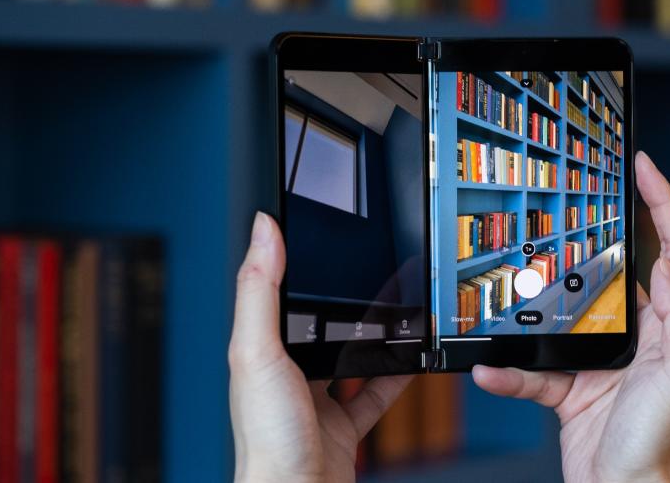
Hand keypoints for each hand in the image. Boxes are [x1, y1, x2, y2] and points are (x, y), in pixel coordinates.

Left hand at [229, 212, 411, 482]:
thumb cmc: (268, 439)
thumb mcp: (258, 352)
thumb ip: (260, 290)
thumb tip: (263, 229)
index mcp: (261, 353)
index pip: (275, 296)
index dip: (292, 264)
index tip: (312, 232)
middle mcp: (287, 375)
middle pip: (319, 326)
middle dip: (343, 302)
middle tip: (369, 271)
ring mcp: (317, 402)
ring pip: (350, 357)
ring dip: (373, 336)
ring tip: (397, 308)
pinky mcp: (345, 426)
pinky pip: (377, 393)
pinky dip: (397, 375)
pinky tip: (412, 358)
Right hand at [473, 151, 669, 482]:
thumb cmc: (664, 442)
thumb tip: (666, 265)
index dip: (662, 204)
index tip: (642, 167)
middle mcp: (638, 336)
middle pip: (607, 272)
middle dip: (582, 246)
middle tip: (559, 217)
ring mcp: (601, 361)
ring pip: (561, 317)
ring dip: (534, 309)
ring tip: (512, 290)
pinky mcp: (570, 387)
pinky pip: (533, 368)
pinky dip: (510, 370)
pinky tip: (492, 367)